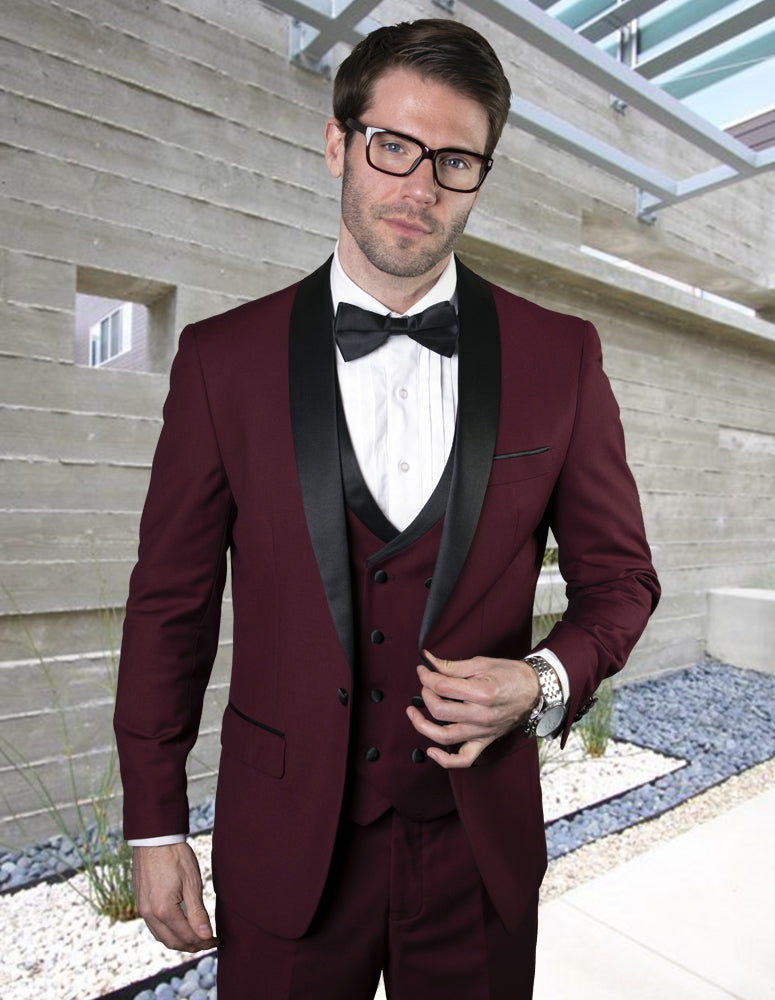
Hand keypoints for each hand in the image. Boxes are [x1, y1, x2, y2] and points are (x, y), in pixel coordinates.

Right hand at [133, 842, 217, 951]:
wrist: (154, 839)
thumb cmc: (175, 856)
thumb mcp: (192, 883)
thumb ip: (198, 913)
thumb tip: (205, 935)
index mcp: (164, 910)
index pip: (187, 936)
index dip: (203, 942)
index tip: (216, 940)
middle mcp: (150, 914)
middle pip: (173, 942)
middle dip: (192, 946)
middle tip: (209, 942)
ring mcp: (143, 910)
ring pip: (162, 937)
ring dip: (180, 942)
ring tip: (197, 938)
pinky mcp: (140, 904)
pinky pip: (154, 928)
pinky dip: (168, 933)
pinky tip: (179, 928)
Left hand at [406, 650, 541, 768]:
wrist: (534, 690)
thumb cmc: (510, 675)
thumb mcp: (481, 664)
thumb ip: (452, 666)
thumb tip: (428, 661)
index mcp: (481, 692)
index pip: (442, 687)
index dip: (426, 677)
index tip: (423, 670)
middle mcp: (481, 715)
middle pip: (439, 710)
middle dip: (425, 694)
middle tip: (425, 685)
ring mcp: (482, 731)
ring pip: (444, 736)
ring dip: (422, 726)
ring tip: (412, 713)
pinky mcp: (484, 742)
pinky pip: (463, 759)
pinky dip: (444, 760)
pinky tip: (431, 751)